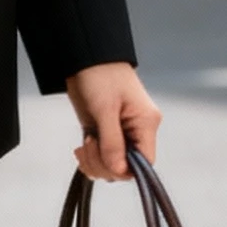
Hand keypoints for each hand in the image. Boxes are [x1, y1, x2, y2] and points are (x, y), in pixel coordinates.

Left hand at [65, 61, 160, 182]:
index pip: (145, 161)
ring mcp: (120, 133)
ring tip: (84, 145)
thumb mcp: (105, 109)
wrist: (85, 57)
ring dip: (94, 162)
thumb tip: (119, 170)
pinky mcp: (104, 132)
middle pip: (126, 167)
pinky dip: (89, 159)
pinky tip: (81, 150)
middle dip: (104, 163)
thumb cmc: (100, 74)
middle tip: (89, 145)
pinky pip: (101, 157)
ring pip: (112, 165)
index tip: (106, 160)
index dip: (125, 168)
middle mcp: (136, 131)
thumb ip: (112, 142)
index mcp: (145, 123)